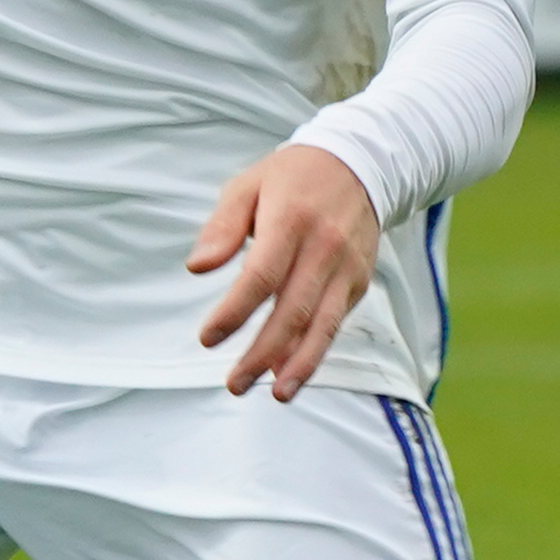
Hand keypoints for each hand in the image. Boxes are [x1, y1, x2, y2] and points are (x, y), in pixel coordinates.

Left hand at [189, 143, 383, 401]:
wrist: (362, 165)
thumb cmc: (291, 178)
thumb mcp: (247, 186)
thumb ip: (222, 227)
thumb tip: (197, 268)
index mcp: (292, 221)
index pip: (260, 276)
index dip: (234, 312)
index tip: (207, 339)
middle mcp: (325, 248)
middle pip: (293, 310)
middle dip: (263, 352)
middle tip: (233, 384)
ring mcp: (347, 267)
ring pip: (324, 324)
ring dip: (300, 364)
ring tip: (276, 395)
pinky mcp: (358, 281)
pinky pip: (336, 321)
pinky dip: (316, 350)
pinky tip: (293, 372)